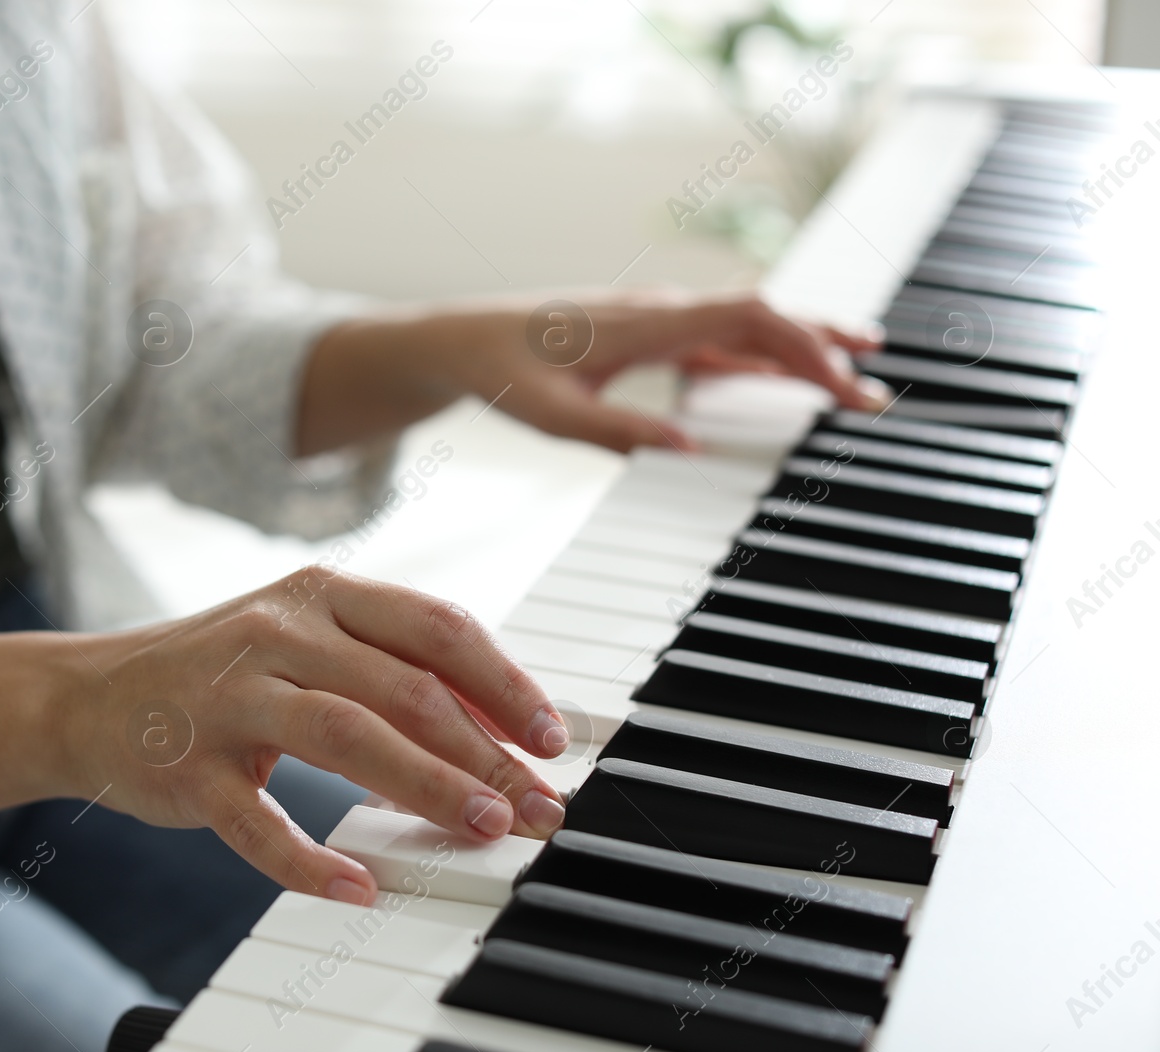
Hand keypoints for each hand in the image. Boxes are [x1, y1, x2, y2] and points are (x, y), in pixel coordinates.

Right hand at [58, 567, 569, 904]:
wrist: (88, 696)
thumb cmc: (221, 671)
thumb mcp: (304, 642)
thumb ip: (389, 669)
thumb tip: (498, 727)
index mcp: (321, 595)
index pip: (435, 627)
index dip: (504, 683)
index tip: (552, 737)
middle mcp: (279, 632)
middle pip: (404, 687)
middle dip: (484, 752)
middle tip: (535, 805)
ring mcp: (230, 697)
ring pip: (346, 735)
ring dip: (426, 785)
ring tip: (482, 828)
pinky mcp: (190, 766)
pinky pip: (257, 821)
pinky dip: (310, 859)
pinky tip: (359, 885)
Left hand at [453, 293, 887, 452]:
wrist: (464, 340)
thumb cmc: (503, 372)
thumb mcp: (551, 415)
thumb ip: (618, 432)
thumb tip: (689, 451)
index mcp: (647, 322)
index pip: (749, 319)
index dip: (805, 347)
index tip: (844, 386)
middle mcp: (662, 310)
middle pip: (765, 317)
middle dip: (825, 350)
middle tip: (875, 394)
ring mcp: (660, 320)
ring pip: (750, 324)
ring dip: (804, 345)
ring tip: (861, 370)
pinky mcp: (651, 335)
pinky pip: (722, 340)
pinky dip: (765, 354)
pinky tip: (790, 374)